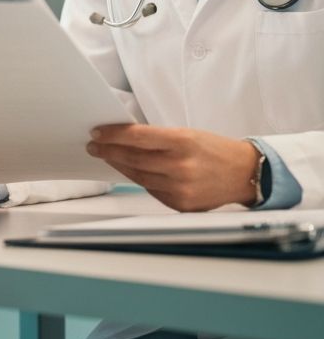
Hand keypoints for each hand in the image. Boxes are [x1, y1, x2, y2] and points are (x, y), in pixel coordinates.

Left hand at [87, 124, 259, 211]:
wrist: (244, 174)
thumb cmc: (212, 149)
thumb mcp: (186, 134)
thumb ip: (157, 138)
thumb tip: (123, 138)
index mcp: (182, 142)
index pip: (137, 137)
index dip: (113, 135)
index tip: (97, 132)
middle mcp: (180, 166)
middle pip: (133, 159)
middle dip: (109, 151)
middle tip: (94, 146)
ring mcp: (181, 188)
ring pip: (138, 177)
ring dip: (119, 166)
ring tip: (107, 157)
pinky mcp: (181, 205)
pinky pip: (151, 191)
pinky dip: (138, 180)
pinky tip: (130, 171)